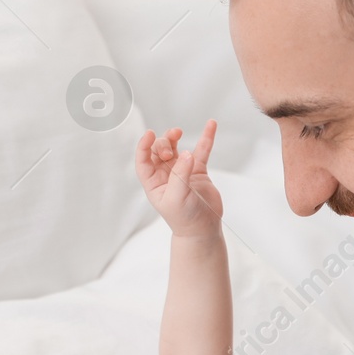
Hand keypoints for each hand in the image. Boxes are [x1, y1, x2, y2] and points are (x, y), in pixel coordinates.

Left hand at [136, 121, 221, 236]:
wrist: (203, 229)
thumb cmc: (184, 219)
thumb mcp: (177, 198)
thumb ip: (180, 175)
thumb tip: (186, 154)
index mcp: (153, 182)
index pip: (143, 160)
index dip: (144, 146)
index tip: (150, 134)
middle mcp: (165, 174)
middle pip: (158, 150)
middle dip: (162, 144)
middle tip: (171, 151)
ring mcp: (181, 170)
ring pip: (175, 146)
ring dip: (174, 137)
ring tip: (178, 133)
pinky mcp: (198, 170)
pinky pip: (201, 151)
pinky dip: (206, 138)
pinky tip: (211, 125)